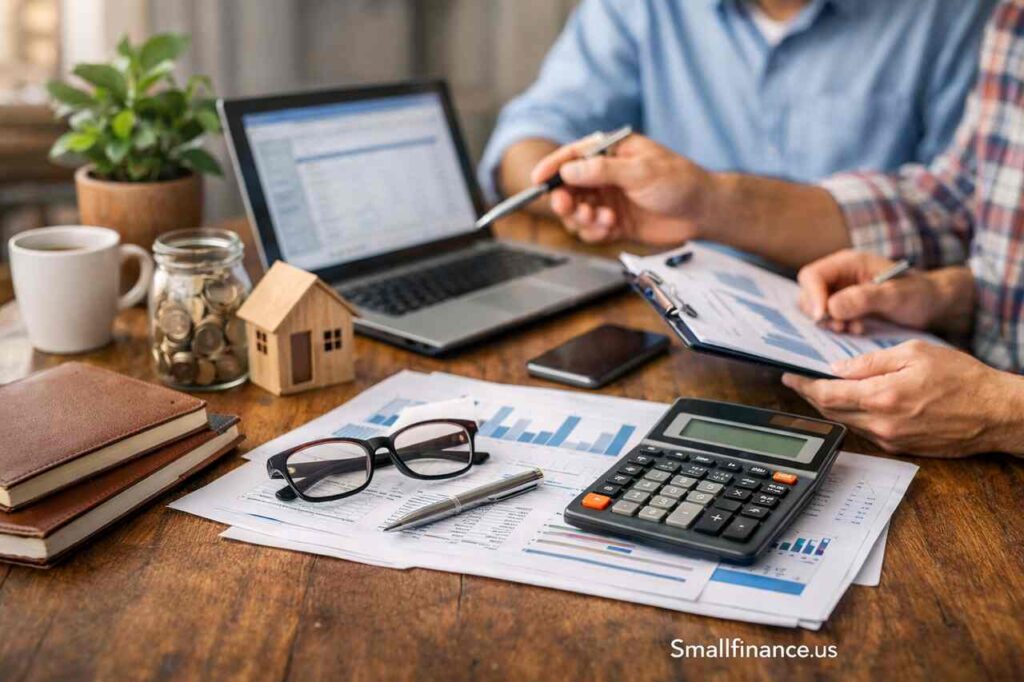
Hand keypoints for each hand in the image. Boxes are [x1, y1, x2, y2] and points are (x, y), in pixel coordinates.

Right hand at [529, 134, 712, 244]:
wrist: (703, 211)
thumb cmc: (679, 182)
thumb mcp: (640, 171)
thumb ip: (601, 170)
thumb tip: (568, 170)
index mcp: (611, 153)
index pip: (572, 155)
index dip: (552, 167)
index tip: (537, 180)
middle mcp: (605, 175)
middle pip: (568, 187)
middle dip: (566, 200)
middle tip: (572, 208)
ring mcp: (609, 199)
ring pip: (577, 211)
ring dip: (582, 218)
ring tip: (602, 220)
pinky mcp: (615, 222)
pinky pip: (590, 229)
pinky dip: (594, 231)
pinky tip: (609, 228)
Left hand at [782, 341, 1023, 456]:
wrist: (996, 413)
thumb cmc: (962, 378)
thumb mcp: (914, 353)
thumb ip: (870, 361)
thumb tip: (837, 368)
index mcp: (881, 397)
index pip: (826, 394)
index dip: (802, 385)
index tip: (789, 376)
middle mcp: (881, 424)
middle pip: (830, 411)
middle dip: (810, 395)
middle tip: (799, 380)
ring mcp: (890, 439)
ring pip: (846, 422)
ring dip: (829, 406)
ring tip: (819, 388)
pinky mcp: (900, 448)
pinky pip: (865, 430)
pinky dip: (852, 415)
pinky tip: (852, 402)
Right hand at [796, 250, 942, 332]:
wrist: (933, 303)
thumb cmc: (918, 294)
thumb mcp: (894, 295)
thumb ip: (863, 299)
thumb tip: (830, 308)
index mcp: (848, 262)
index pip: (812, 276)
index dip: (812, 296)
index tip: (823, 316)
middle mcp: (839, 274)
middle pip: (808, 292)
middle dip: (820, 312)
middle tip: (841, 327)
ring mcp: (840, 290)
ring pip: (815, 306)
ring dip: (828, 321)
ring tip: (852, 328)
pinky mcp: (844, 305)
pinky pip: (827, 316)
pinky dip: (836, 325)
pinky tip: (856, 329)